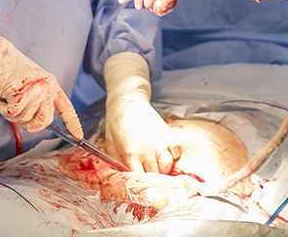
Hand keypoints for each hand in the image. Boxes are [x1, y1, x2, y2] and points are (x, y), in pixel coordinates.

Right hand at [0, 28, 81, 135]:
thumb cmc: (8, 71)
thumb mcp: (31, 84)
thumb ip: (38, 100)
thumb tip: (38, 123)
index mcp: (52, 84)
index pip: (67, 108)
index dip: (73, 124)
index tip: (78, 137)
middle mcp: (48, 87)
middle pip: (44, 122)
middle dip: (28, 125)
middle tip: (14, 114)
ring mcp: (36, 90)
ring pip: (25, 120)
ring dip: (11, 115)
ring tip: (4, 100)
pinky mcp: (22, 93)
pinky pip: (12, 114)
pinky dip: (2, 110)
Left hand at [104, 52, 181, 172]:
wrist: (128, 102)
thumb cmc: (117, 123)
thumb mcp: (110, 145)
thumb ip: (117, 163)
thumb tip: (122, 177)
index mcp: (131, 155)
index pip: (139, 180)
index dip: (139, 184)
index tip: (139, 185)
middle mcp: (148, 151)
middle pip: (155, 176)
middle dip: (151, 178)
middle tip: (148, 176)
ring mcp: (161, 143)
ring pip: (168, 167)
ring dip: (163, 169)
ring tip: (156, 165)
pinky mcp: (169, 135)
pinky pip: (176, 153)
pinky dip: (173, 156)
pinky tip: (165, 154)